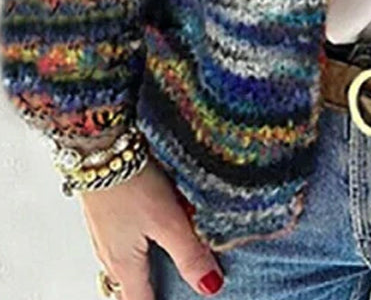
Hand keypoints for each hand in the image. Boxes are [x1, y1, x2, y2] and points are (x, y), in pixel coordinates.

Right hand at [78, 153, 223, 298]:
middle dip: (154, 288)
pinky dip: (143, 240)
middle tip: (178, 283)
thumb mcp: (168, 221)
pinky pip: (126, 238)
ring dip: (149, 264)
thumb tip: (209, 287)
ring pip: (129, 260)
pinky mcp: (108, 211)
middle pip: (131, 286)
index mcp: (123, 265)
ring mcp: (105, 232)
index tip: (181, 298)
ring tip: (173, 255)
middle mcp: (109, 254)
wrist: (100, 146)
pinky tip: (159, 221)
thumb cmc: (130, 183)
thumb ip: (189, 254)